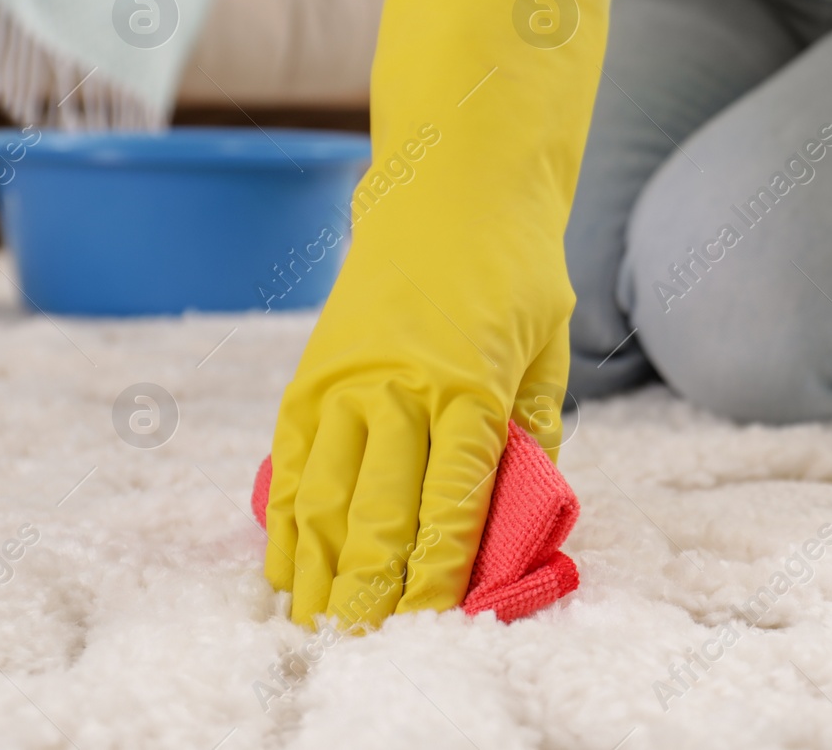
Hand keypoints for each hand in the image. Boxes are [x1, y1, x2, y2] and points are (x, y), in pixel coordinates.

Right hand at [261, 0, 614, 626]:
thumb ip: (530, 436)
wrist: (449, 185)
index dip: (441, 573)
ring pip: (323, 495)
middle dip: (374, 588)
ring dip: (319, 568)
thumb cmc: (514, 271)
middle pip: (379, 513)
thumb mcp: (547, 351)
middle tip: (369, 646)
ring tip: (320, 624)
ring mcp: (345, 379)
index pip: (451, 504)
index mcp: (467, 386)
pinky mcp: (311, 373)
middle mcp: (397, 387)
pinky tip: (286, 562)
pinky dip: (284, 518)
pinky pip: (290, 461)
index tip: (436, 623)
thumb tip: (520, 514)